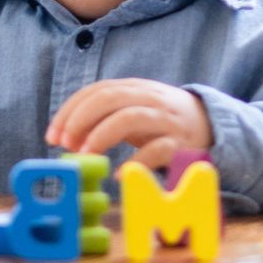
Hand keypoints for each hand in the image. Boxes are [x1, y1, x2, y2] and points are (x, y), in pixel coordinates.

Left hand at [47, 78, 212, 168]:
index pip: (95, 90)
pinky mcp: (181, 143)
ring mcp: (166, 119)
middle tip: (65, 145)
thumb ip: (102, 118)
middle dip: (81, 119)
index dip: (70, 111)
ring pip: (130, 117)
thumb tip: (66, 136)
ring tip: (86, 156)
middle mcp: (149, 98)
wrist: (210, 124)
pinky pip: (157, 150)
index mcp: (133, 87)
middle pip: (109, 97)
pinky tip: (119, 174)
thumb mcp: (131, 111)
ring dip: (102, 135)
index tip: (52, 136)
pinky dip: (135, 162)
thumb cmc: (158, 120)